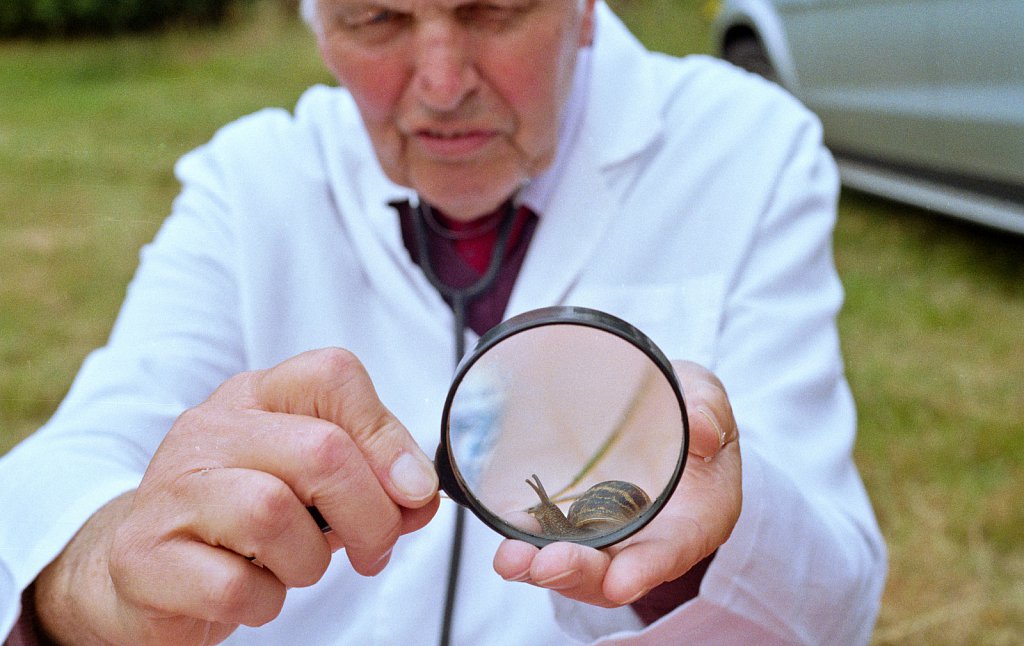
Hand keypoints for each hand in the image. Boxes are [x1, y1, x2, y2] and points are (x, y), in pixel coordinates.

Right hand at [35, 348, 439, 645]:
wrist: (147, 572)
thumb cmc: (246, 522)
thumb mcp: (317, 487)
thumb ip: (374, 481)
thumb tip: (421, 495)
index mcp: (258, 397)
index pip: (332, 375)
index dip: (387, 436)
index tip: (412, 491)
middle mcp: (210, 429)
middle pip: (320, 450)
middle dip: (370, 515)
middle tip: (374, 550)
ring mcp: (171, 489)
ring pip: (273, 512)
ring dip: (309, 561)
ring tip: (295, 567)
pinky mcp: (144, 555)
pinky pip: (232, 585)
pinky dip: (263, 601)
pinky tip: (254, 592)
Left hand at [492, 360, 740, 607]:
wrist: (654, 412)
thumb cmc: (688, 410)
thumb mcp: (704, 398)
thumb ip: (706, 409)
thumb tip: (701, 429)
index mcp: (695, 517)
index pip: (673, 550)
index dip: (646, 569)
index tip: (620, 583)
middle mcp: (650, 539)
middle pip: (615, 571)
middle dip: (580, 573)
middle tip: (546, 565)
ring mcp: (610, 536)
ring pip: (578, 565)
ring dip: (541, 568)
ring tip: (511, 559)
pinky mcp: (575, 523)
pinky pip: (550, 540)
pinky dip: (527, 544)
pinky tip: (504, 540)